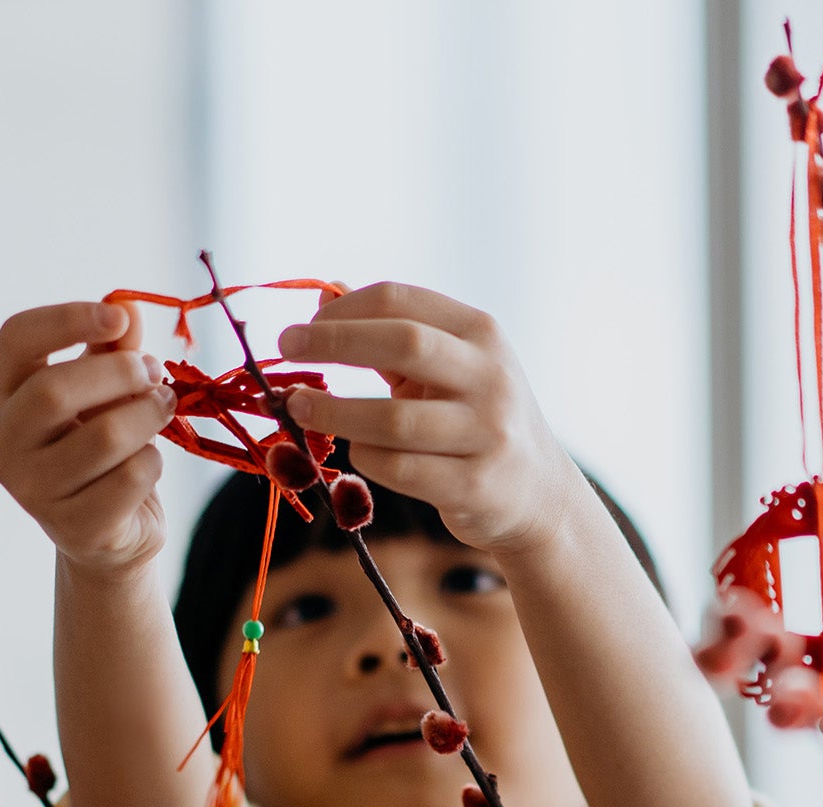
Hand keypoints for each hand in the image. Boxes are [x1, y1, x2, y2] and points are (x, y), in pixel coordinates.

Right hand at [0, 301, 176, 575]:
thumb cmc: (98, 447)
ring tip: (162, 409)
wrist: (107, 533)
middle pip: (54, 390)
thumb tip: (127, 305)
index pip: (14, 341)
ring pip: (103, 436)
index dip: (67, 319)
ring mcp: (33, 491)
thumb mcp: (101, 391)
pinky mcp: (74, 527)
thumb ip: (110, 349)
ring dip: (147, 414)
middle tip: (154, 371)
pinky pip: (130, 477)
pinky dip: (153, 461)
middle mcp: (2, 443)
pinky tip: (148, 462)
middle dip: (120, 373)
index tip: (117, 318)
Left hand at [277, 283, 585, 556]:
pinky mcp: (475, 485)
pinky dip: (365, 458)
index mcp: (481, 333)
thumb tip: (326, 300)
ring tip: (299, 408)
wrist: (536, 490)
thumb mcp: (451, 366)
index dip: (342, 309)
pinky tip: (354, 451)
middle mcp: (490, 377)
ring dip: (335, 411)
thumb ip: (396, 335)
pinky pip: (400, 469)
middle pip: (403, 343)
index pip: (400, 302)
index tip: (304, 326)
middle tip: (285, 347)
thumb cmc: (475, 418)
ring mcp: (487, 433)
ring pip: (394, 419)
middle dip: (333, 342)